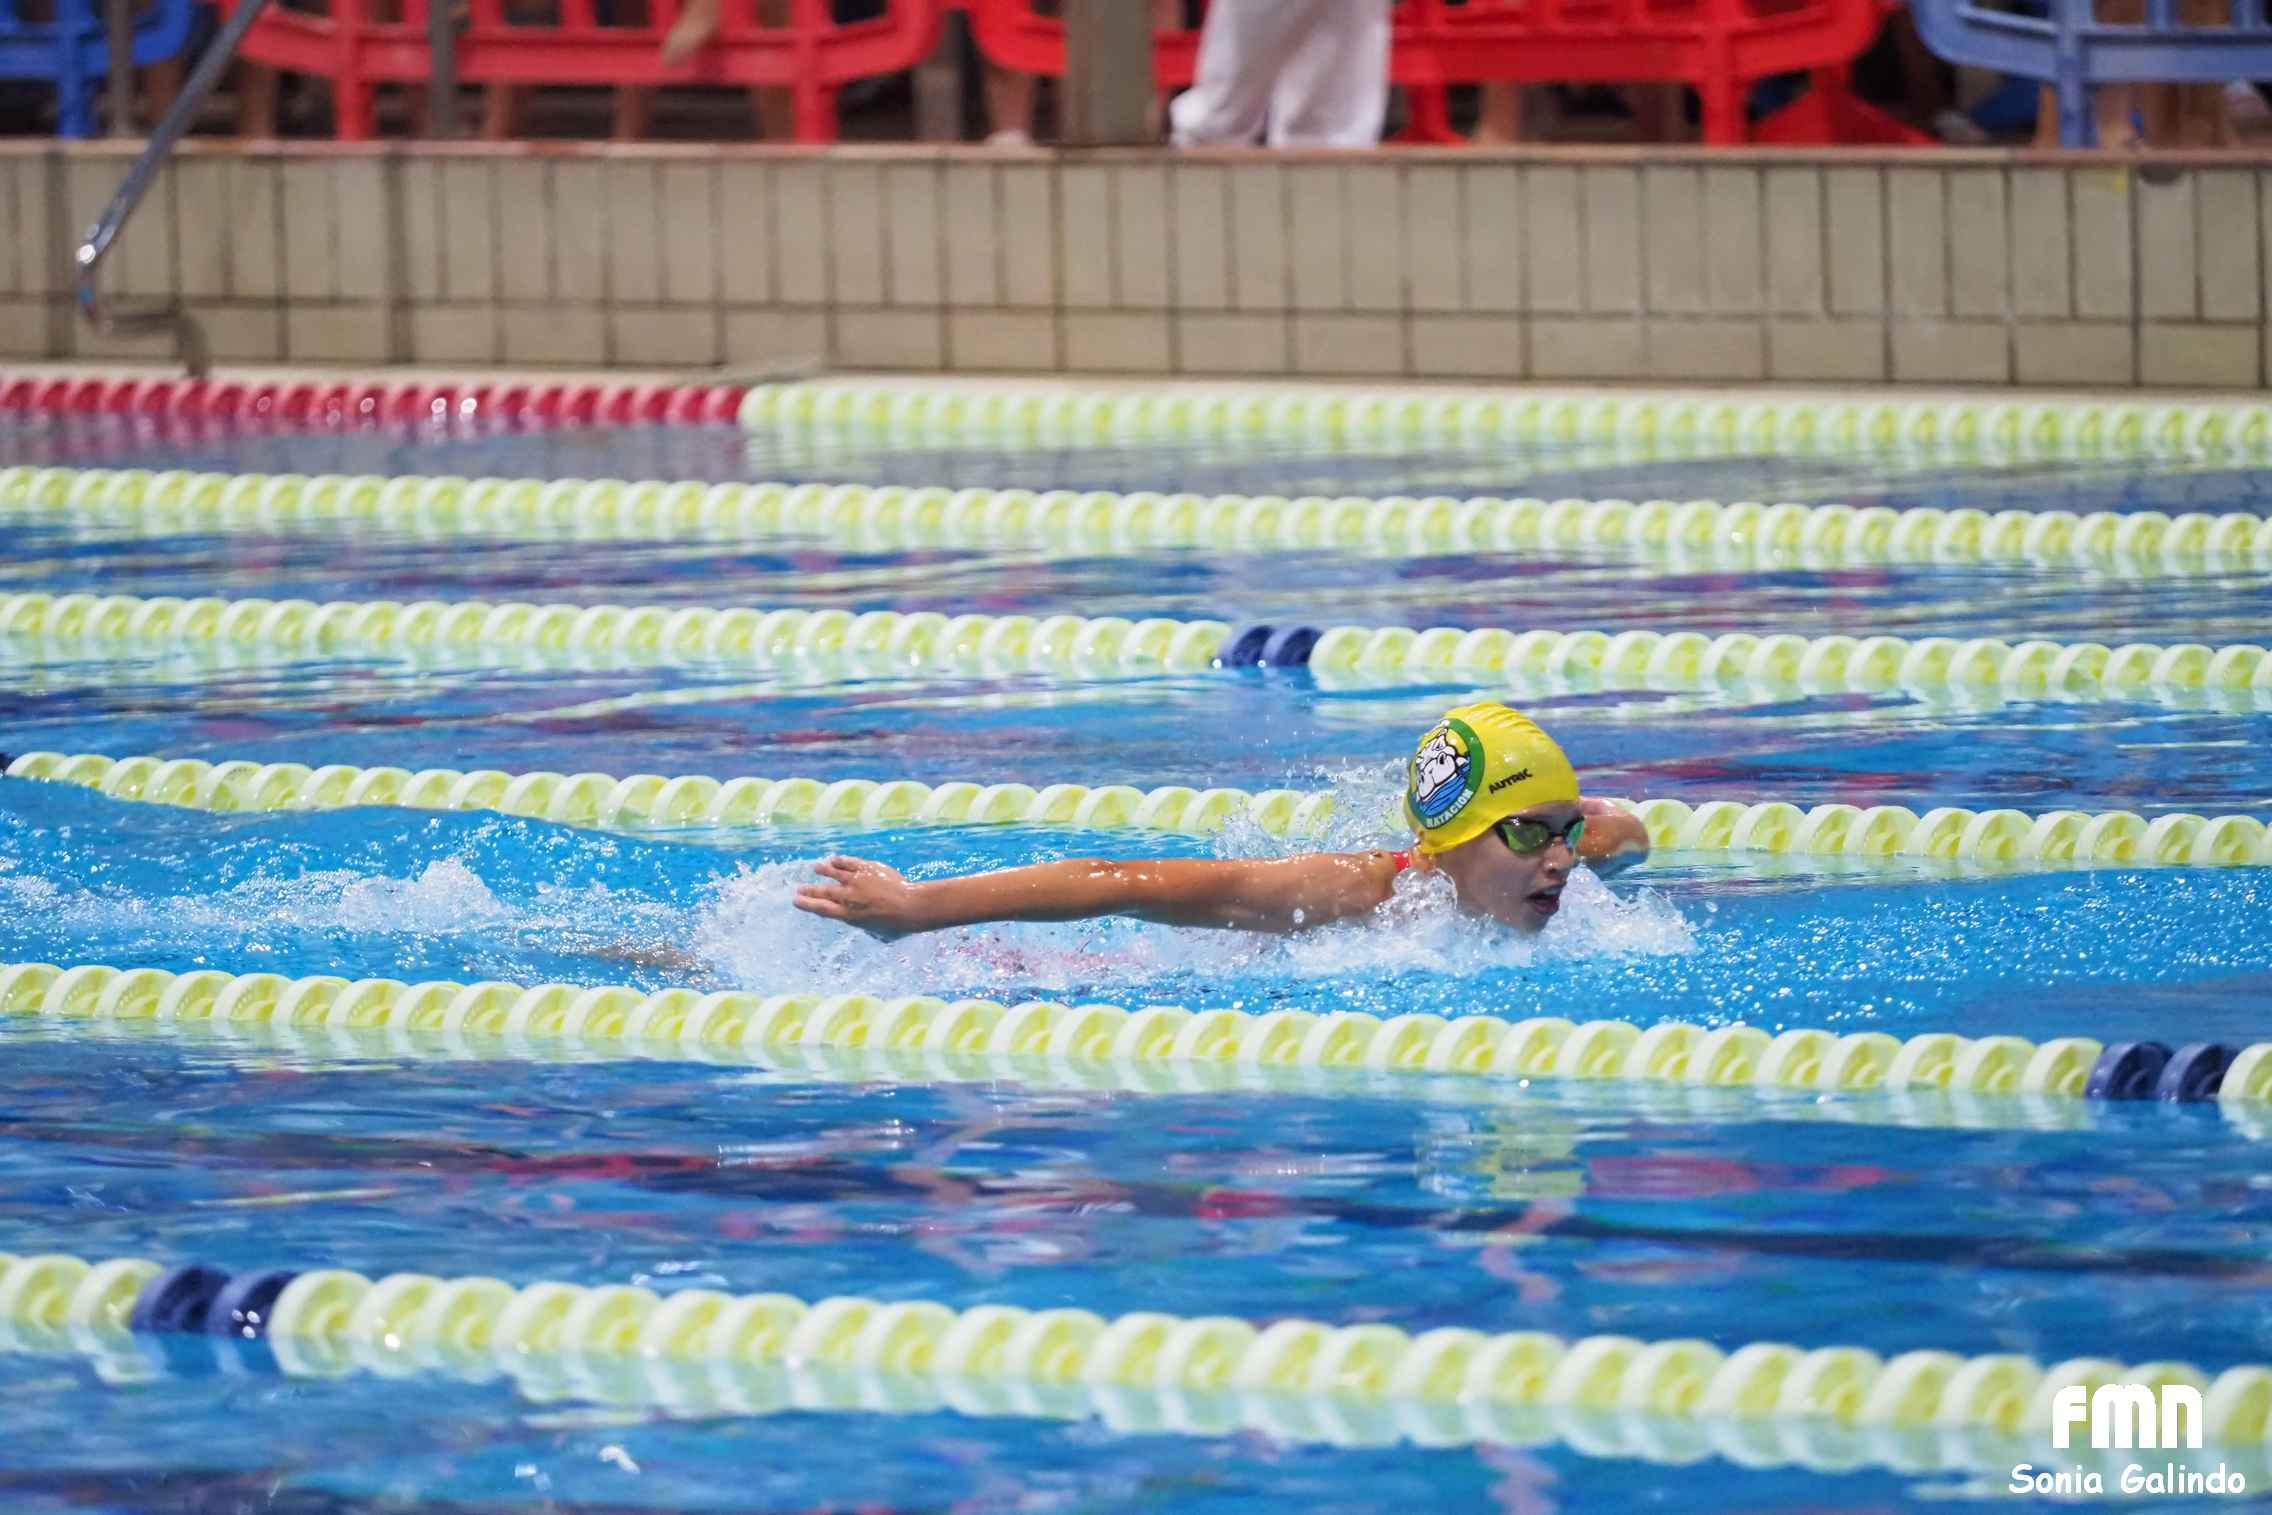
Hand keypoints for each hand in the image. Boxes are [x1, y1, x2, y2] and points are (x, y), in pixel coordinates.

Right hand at [793, 855, 929, 939]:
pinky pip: (849, 863)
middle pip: (824, 892)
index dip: (808, 904)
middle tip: (799, 888)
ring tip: (816, 867)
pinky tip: (834, 859)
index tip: (796, 901)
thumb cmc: (896, 923)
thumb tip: (852, 916)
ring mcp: (857, 881)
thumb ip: (859, 920)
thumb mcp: (872, 929)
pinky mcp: (867, 868)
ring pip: (834, 873)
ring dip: (824, 870)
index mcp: (849, 914)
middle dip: (810, 890)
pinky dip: (840, 861)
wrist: (911, 905)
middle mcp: (849, 897)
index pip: (822, 909)